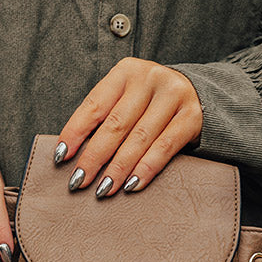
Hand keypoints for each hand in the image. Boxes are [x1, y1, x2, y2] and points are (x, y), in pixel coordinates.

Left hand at [55, 57, 202, 195]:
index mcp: (125, 71)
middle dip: (94, 157)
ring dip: (118, 168)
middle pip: (115, 124)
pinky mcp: (191, 115)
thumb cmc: (151, 104)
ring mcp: (172, 95)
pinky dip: (146, 169)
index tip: (61, 157)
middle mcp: (149, 78)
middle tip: (78, 182)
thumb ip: (106, 117)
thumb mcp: (128, 99)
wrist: (200, 94)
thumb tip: (72, 155)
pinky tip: (131, 185)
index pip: (94, 105)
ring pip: (139, 138)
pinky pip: (165, 146)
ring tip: (103, 190)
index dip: (75, 132)